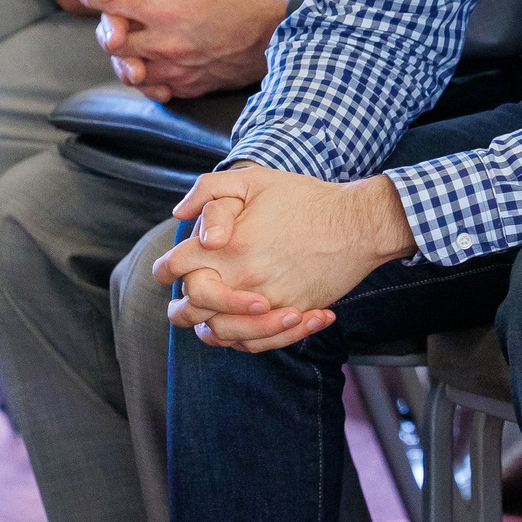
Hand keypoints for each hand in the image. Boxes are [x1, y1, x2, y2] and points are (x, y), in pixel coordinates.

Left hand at [81, 0, 283, 100]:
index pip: (117, 3)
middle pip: (115, 42)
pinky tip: (150, 64)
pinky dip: (145, 77)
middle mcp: (166, 45)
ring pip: (128, 70)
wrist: (266, 41)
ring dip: (123, 56)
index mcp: (167, 13)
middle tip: (113, 21)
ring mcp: (174, 71)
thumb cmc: (232, 6)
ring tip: (130, 43)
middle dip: (108, 29)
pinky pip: (151, 89)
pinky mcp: (183, 88)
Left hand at [155, 167, 416, 351]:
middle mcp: (240, 279)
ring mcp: (266, 302)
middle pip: (188, 310)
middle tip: (188, 299)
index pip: (173, 268)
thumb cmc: (305, 198)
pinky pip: (254, 343)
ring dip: (211, 326)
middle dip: (182, 305)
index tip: (168, 269)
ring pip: (219, 334)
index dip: (165, 269)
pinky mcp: (289, 316)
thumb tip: (180, 215)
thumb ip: (209, 190)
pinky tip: (248, 323)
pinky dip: (245, 339)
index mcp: (225, 246)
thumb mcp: (254, 179)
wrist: (356, 224)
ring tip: (217, 314)